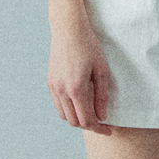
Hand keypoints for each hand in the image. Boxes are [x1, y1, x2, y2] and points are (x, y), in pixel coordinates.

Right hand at [47, 21, 112, 135]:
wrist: (68, 28)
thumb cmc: (88, 45)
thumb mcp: (101, 69)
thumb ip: (102, 95)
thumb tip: (102, 115)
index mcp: (76, 88)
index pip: (87, 120)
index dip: (99, 128)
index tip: (108, 130)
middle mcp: (62, 91)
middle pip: (74, 121)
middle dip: (89, 125)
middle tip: (101, 122)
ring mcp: (53, 87)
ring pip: (64, 116)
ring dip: (77, 119)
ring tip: (90, 113)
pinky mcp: (49, 82)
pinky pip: (58, 105)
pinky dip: (68, 110)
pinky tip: (78, 103)